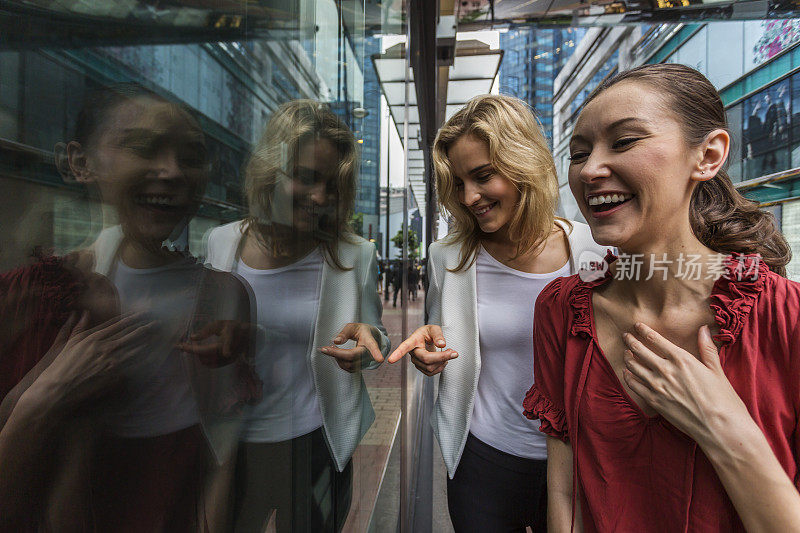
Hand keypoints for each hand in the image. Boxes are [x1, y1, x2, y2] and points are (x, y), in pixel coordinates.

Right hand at [33, 311, 154, 411]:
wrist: (58, 388)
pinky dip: (144, 357)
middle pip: (130, 334)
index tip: (142, 313)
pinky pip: (133, 364)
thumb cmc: (61, 366)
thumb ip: (78, 327)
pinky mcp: (114, 374)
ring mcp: (111, 361)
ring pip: (135, 347)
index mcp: (94, 337)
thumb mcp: (68, 342)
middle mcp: (104, 347)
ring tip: (157, 334)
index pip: (118, 324)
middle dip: (144, 327)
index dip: (131, 318)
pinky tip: (153, 353)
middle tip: (156, 322)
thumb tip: (83, 312)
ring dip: (147, 340)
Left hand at [177, 320, 251, 366]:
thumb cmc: (232, 327)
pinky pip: (212, 365)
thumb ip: (206, 330)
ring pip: (207, 361)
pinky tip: (201, 354)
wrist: (248, 336)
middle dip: (193, 351)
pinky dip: (204, 360)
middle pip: (206, 355)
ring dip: (198, 356)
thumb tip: (192, 337)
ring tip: (193, 348)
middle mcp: (229, 350)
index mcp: (228, 337)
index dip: (196, 349)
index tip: (181, 346)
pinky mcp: (228, 362)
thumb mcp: (220, 324)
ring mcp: (229, 358)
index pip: (212, 345)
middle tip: (182, 345)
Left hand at [320, 322, 383, 372]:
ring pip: (349, 365)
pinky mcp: (360, 367)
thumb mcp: (353, 327)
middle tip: (324, 348)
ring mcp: (365, 362)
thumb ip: (344, 332)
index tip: (380, 359)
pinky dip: (339, 362)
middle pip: (352, 356)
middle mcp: (369, 353)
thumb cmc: (361, 331)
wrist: (369, 338)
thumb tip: (336, 341)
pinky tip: (336, 354)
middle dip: (336, 354)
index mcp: (369, 340)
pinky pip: (348, 368)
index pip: (373, 346)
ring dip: (337, 358)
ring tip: (331, 348)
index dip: (376, 352)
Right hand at [387, 325, 456, 376]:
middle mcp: (412, 353)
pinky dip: (441, 368)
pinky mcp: (421, 368)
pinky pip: (431, 373)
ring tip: (449, 354)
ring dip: (443, 362)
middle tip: (454, 352)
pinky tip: (444, 361)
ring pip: (430, 368)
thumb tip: (442, 344)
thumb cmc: (429, 332)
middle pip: (426, 359)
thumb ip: (438, 335)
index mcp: (413, 341)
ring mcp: (416, 362)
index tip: (390, 360)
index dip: (398, 353)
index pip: (405, 347)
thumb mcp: (434, 329)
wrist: (427, 340)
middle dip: (442, 357)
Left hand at [622, 322, 749, 447]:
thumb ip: (707, 348)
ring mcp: (657, 386)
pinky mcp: (654, 401)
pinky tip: (627, 373)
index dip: (643, 330)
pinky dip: (628, 376)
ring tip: (626, 353)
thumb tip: (704, 329)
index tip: (637, 325)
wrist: (719, 428)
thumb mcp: (716, 370)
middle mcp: (666, 370)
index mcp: (682, 359)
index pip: (655, 339)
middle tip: (626, 336)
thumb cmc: (723, 399)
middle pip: (640, 350)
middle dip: (631, 341)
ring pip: (633, 366)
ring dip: (627, 357)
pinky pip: (634, 385)